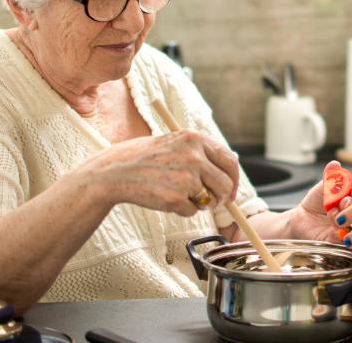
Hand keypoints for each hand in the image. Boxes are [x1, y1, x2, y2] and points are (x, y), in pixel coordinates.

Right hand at [78, 130, 239, 216]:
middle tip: (212, 203)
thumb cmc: (148, 158)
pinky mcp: (176, 198)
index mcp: (196, 139)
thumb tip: (230, 172)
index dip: (234, 179)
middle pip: (225, 184)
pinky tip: (165, 198)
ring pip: (210, 200)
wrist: (117, 170)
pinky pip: (192, 212)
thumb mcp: (177, 143)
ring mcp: (186, 177)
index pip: (230, 161)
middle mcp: (194, 156)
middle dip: (222, 197)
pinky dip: (182, 210)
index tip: (232, 191)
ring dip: (201, 204)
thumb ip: (202, 153)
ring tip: (180, 195)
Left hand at [288, 161, 351, 241]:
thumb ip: (332, 176)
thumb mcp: (324, 186)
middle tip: (342, 201)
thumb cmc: (317, 201)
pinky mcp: (337, 243)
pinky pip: (343, 239)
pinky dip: (337, 228)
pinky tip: (331, 219)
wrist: (301, 217)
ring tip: (332, 211)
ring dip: (344, 217)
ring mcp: (349, 232)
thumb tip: (335, 164)